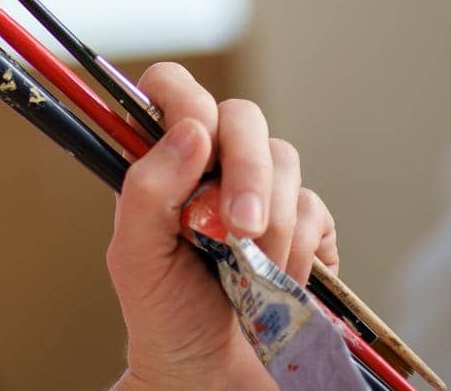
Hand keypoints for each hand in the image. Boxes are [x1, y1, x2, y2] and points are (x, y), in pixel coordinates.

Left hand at [105, 63, 339, 390]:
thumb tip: (189, 130)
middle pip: (243, 118)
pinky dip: (302, 249)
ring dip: (272, 226)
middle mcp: (211, 164)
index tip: (199, 137)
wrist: (213, 373)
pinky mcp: (303, 223)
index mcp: (161, 160)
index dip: (187, 97)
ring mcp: (260, 190)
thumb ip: (147, 189)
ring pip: (285, 162)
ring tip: (251, 275)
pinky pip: (316, 209)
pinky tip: (281, 280)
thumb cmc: (164, 313)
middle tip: (241, 231)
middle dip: (248, 173)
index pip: (172, 88)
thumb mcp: (134, 256)